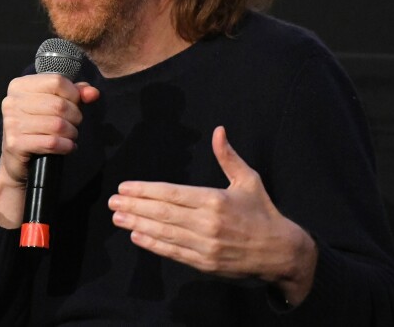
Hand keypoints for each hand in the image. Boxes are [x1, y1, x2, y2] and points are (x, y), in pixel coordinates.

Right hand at [0, 73, 98, 227]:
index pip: (57, 81)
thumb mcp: (55, 104)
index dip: (73, 94)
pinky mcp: (15, 143)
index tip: (74, 104)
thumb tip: (92, 93)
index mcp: (20, 86)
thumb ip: (75, 94)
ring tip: (70, 136)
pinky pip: (52, 142)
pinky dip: (65, 146)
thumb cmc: (38, 126)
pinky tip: (67, 147)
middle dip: (75, 117)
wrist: (17, 159)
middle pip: (59, 104)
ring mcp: (12, 123)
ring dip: (71, 133)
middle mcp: (12, 102)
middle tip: (73, 124)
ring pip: (57, 125)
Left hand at [108, 126, 317, 305]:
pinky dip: (154, 245)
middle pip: (163, 213)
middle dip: (135, 206)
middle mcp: (208, 223)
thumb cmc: (262, 212)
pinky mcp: (205, 263)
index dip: (145, 190)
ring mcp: (206, 246)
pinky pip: (174, 252)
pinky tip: (137, 236)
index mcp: (215, 200)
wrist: (280, 251)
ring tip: (118, 217)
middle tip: (113, 201)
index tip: (125, 187)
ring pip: (164, 233)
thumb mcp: (248, 180)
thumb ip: (228, 157)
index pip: (171, 193)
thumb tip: (218, 131)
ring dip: (138, 225)